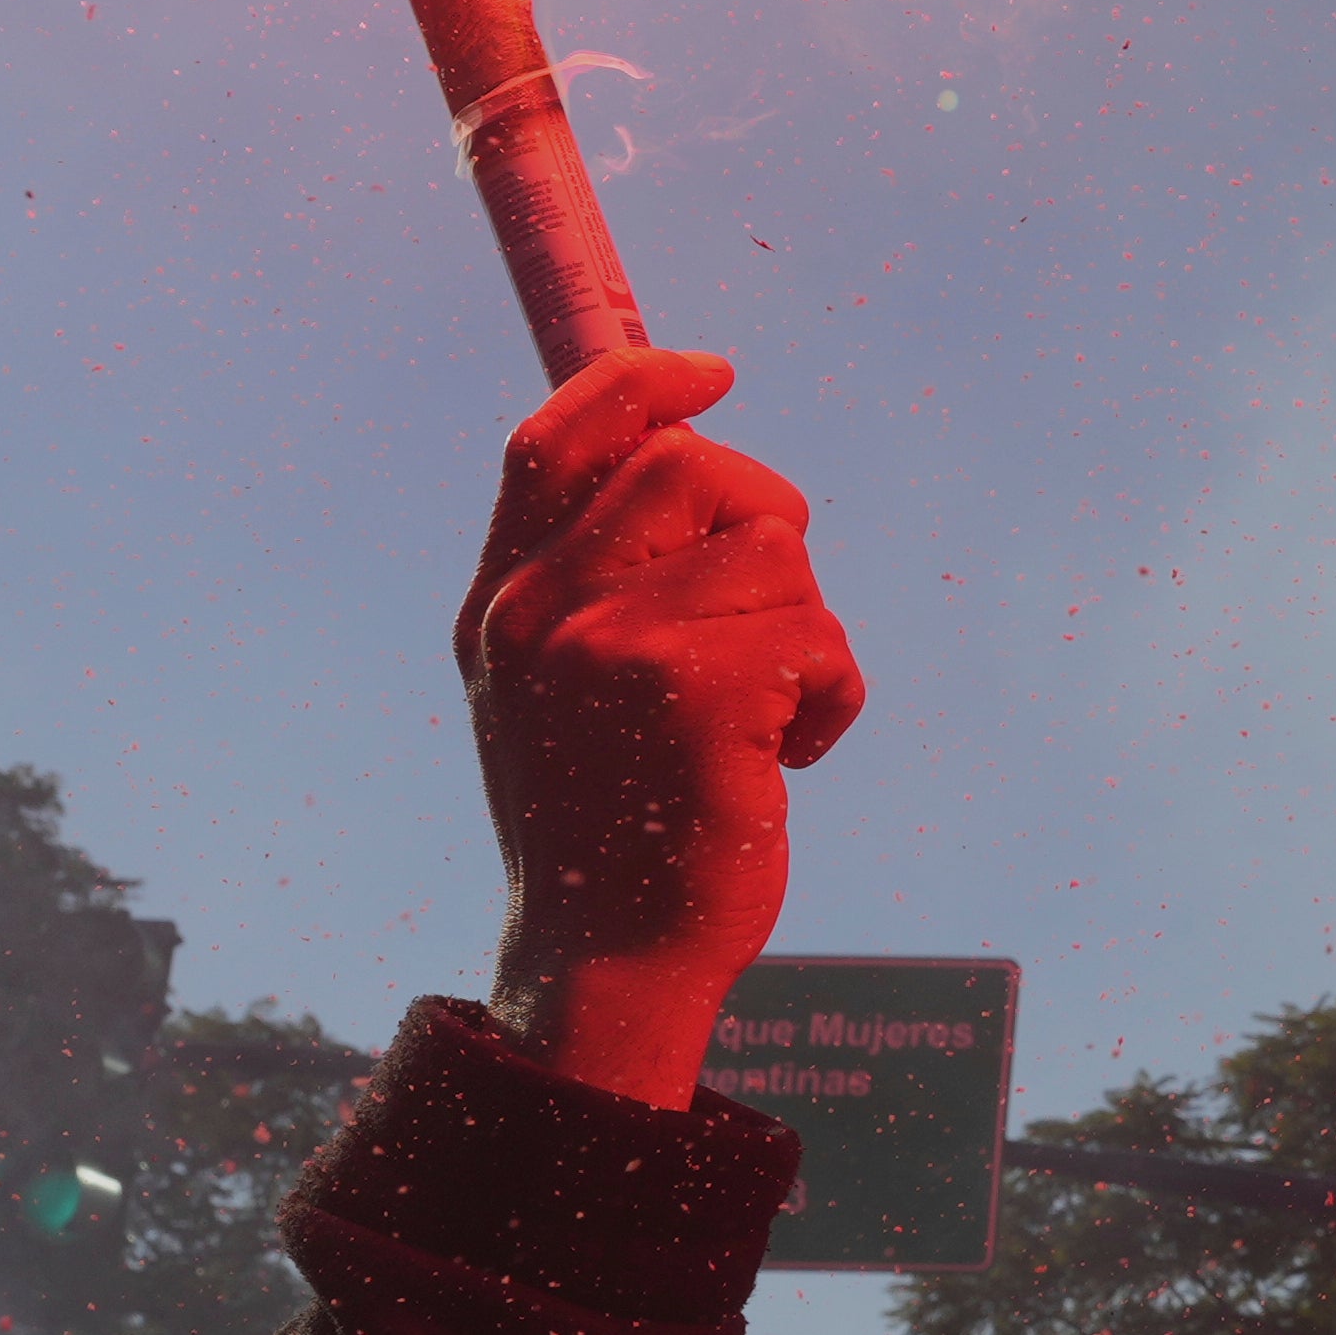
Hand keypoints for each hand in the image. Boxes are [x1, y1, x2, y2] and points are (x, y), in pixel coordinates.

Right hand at [455, 346, 867, 1106]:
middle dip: (764, 514)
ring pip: (773, 547)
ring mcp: (614, 652)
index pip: (555, 438)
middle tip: (773, 602)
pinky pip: (818, 632)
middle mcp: (541, 617)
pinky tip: (789, 757)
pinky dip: (834, 692)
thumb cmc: (611, 817)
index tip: (717, 372)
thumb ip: (592, 573)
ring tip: (767, 713)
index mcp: (500, 604)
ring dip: (805, 625)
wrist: (611, 962)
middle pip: (689, 463)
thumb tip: (683, 436)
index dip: (643, 380)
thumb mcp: (556, 685)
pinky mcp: (697, 695)